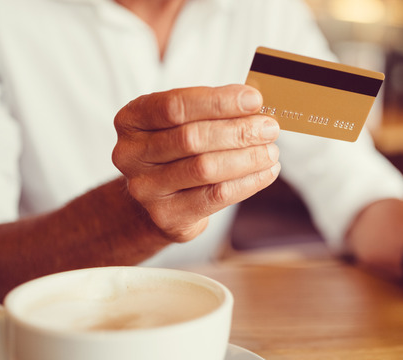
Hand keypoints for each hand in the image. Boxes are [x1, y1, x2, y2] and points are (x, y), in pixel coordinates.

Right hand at [112, 85, 280, 241]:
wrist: (157, 202)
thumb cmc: (177, 152)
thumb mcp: (183, 123)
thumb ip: (211, 111)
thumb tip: (255, 104)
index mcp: (131, 119)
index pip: (175, 106)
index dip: (218, 102)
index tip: (254, 100)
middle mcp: (130, 154)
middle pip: (191, 138)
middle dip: (238, 131)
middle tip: (270, 128)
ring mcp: (144, 189)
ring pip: (204, 169)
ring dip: (247, 158)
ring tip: (272, 151)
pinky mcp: (166, 216)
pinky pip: (215, 197)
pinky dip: (247, 183)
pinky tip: (266, 173)